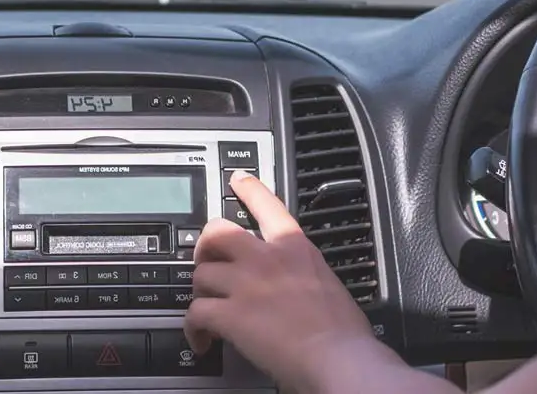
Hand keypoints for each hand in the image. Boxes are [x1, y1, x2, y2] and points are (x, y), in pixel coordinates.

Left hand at [184, 170, 381, 390]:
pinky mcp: (230, 315)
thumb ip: (304, 275)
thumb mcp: (327, 283)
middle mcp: (266, 258)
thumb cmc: (343, 330)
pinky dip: (193, 330)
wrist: (338, 356)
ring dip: (200, 294)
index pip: (268, 205)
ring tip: (207, 312)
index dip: (249, 189)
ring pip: (200, 275)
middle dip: (204, 248)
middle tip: (207, 264)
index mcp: (295, 248)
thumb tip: (295, 287)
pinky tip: (203, 341)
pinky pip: (194, 314)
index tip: (238, 180)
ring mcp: (245, 285)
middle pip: (216, 233)